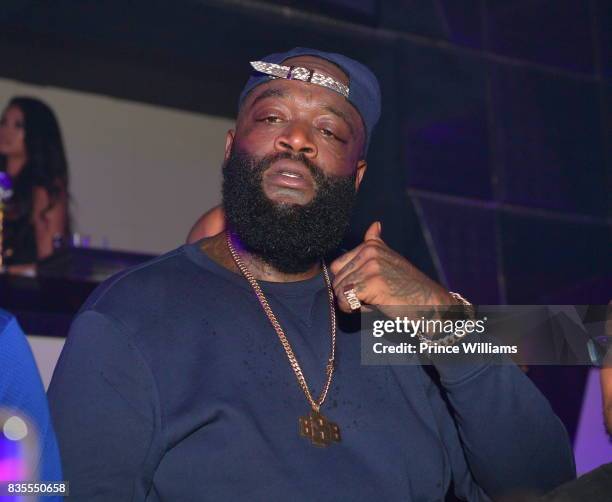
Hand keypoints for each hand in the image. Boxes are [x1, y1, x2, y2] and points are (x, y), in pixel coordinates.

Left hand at [330, 222, 455, 314]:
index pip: (337, 266)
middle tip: (368, 298)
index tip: (362, 288)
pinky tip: (368, 307)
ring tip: (371, 301)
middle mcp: (370, 252)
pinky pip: (346, 299)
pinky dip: (352, 309)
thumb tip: (375, 224)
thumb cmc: (409, 287)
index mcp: (371, 246)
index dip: (346, 281)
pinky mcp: (372, 283)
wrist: (430, 302)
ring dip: (351, 302)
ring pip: (340, 289)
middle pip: (337, 278)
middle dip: (348, 293)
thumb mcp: (391, 259)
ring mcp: (371, 266)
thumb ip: (376, 243)